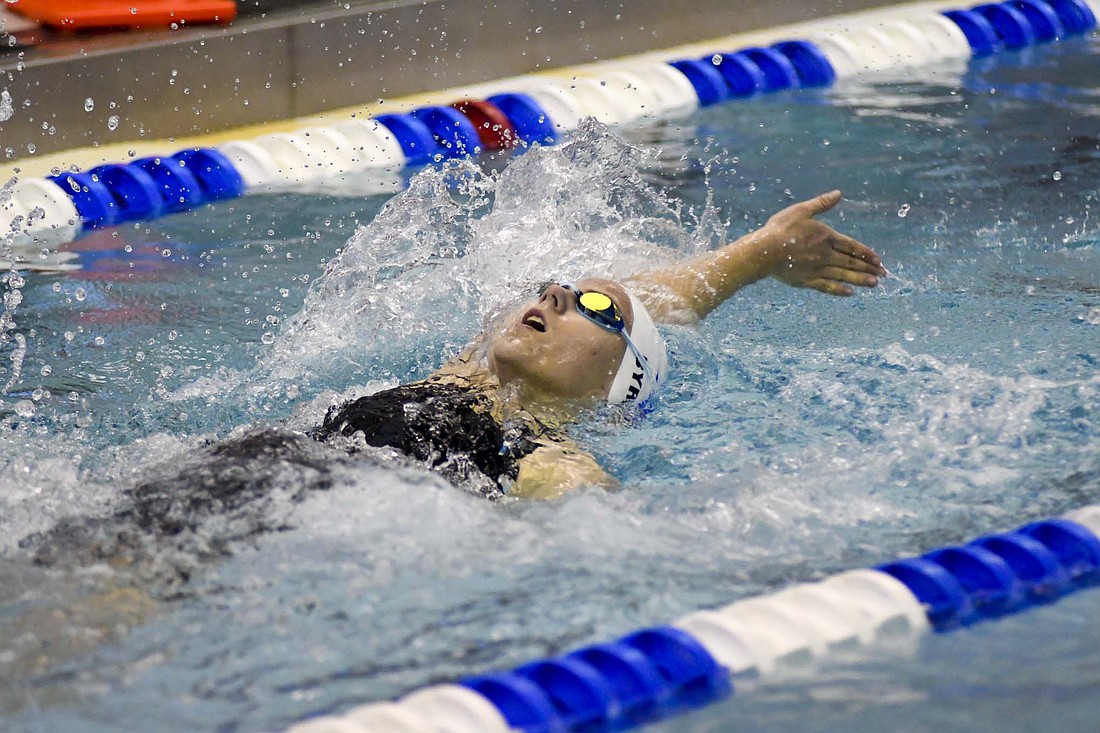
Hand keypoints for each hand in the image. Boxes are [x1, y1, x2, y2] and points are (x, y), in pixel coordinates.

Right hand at [758, 190, 885, 295]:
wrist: (765, 251)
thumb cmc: (781, 229)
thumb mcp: (801, 210)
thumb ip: (821, 203)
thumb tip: (838, 193)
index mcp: (827, 237)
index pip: (852, 246)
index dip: (866, 253)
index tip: (879, 260)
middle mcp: (826, 255)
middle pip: (851, 262)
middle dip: (869, 268)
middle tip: (884, 274)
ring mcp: (817, 269)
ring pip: (843, 275)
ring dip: (860, 279)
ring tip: (874, 284)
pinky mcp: (806, 281)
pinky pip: (827, 286)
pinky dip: (839, 290)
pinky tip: (849, 293)